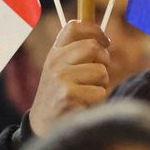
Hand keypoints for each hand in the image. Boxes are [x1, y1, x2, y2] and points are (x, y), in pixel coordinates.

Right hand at [29, 20, 110, 135]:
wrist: (43, 124)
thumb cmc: (60, 94)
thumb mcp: (62, 69)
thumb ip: (77, 53)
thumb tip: (104, 41)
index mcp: (55, 52)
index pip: (73, 26)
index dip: (95, 30)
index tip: (106, 41)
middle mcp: (55, 62)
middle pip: (93, 46)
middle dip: (105, 60)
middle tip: (101, 72)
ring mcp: (61, 78)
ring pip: (101, 71)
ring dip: (102, 84)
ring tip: (88, 91)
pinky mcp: (68, 95)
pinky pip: (100, 92)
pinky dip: (97, 100)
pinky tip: (84, 104)